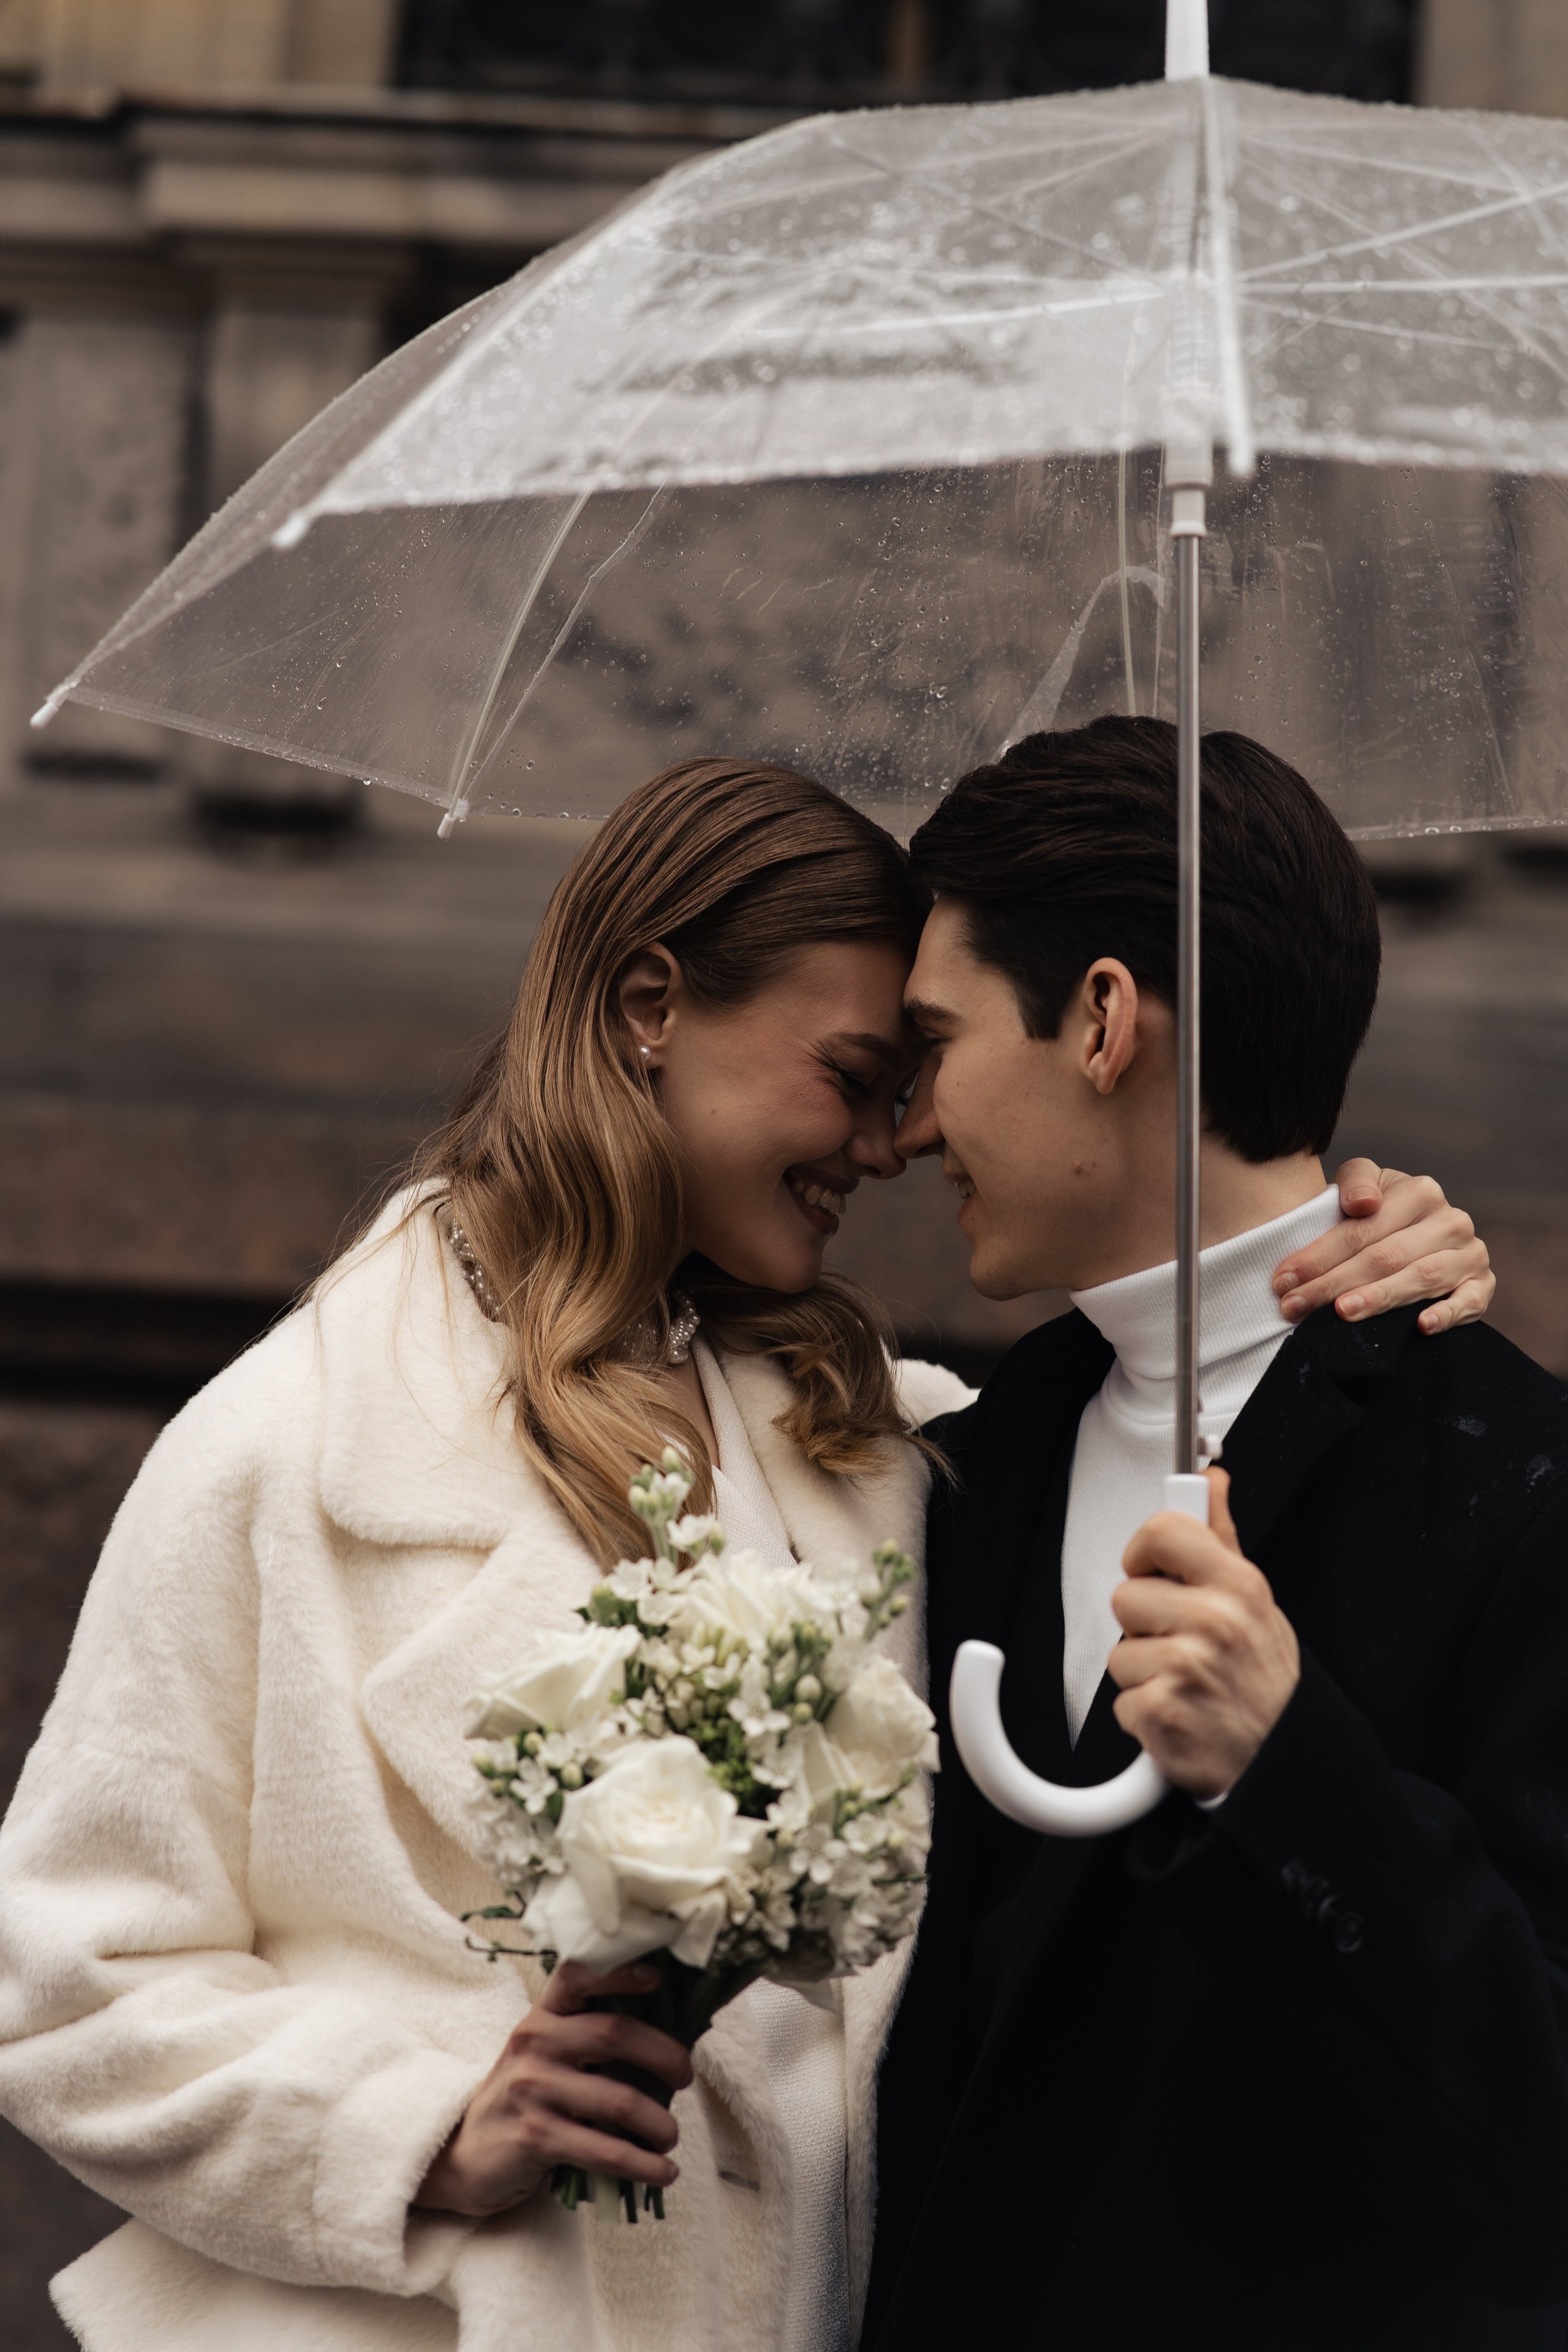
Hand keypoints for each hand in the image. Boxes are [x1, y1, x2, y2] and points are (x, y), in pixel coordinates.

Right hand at [415, 1960, 691, 2218]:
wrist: (465, 2154)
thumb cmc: (525, 2098)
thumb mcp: (547, 2055)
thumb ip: (591, 2039)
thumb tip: (672, 2044)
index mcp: (543, 2015)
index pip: (578, 1975)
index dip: (621, 1972)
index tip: (658, 1980)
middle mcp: (535, 2043)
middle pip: (614, 2033)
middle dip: (665, 2055)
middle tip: (685, 2076)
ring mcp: (533, 2090)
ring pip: (618, 2099)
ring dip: (660, 2123)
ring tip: (671, 2137)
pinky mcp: (535, 2138)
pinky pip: (605, 2150)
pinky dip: (643, 2164)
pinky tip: (662, 2172)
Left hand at [1108, 1469, 1298, 1801]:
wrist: (1286, 1765)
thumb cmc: (1267, 1684)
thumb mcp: (1258, 1603)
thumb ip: (1222, 1539)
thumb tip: (1210, 1480)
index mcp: (1237, 1586)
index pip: (1164, 1531)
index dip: (1144, 1550)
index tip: (1152, 1570)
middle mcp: (1214, 1621)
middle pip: (1126, 1596)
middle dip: (1144, 1626)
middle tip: (1181, 1647)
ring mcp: (1188, 1666)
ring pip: (1118, 1653)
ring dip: (1143, 1676)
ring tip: (1185, 1686)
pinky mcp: (1164, 1711)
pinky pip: (1120, 1703)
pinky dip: (1143, 1719)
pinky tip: (1180, 1716)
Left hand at [1272, 1160, 1493, 1335]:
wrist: (1417, 1234)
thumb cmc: (1377, 1213)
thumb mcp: (1362, 1185)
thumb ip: (1356, 1183)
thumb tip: (1363, 1204)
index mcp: (1420, 1191)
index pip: (1363, 1228)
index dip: (1320, 1254)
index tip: (1284, 1279)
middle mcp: (1450, 1220)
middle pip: (1385, 1256)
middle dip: (1334, 1283)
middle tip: (1296, 1306)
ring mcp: (1470, 1254)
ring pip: (1421, 1277)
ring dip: (1380, 1297)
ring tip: (1342, 1312)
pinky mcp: (1482, 1285)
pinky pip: (1470, 1302)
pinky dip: (1447, 1314)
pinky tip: (1420, 1326)